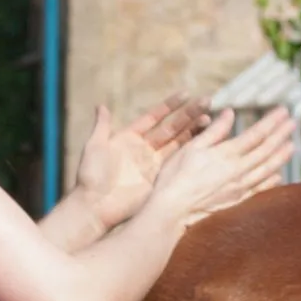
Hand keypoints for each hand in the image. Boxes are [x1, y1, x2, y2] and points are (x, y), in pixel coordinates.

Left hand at [73, 95, 211, 228]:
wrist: (95, 205)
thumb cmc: (91, 176)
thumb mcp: (94, 147)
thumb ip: (102, 127)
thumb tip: (101, 105)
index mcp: (130, 137)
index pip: (154, 117)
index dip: (170, 106)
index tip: (186, 94)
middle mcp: (145, 148)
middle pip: (171, 128)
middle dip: (189, 115)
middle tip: (207, 102)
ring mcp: (154, 163)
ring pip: (178, 143)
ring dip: (194, 131)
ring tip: (209, 119)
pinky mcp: (159, 178)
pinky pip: (177, 163)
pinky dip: (190, 152)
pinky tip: (204, 142)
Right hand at [147, 107, 298, 227]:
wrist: (172, 210)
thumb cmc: (175, 175)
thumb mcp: (191, 147)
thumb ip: (214, 131)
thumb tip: (230, 113)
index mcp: (227, 154)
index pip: (256, 134)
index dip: (271, 122)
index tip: (283, 111)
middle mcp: (238, 170)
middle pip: (266, 150)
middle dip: (281, 135)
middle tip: (294, 122)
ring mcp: (239, 187)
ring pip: (266, 169)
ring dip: (281, 156)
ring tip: (292, 146)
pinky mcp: (236, 201)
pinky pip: (260, 189)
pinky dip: (271, 181)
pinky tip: (278, 176)